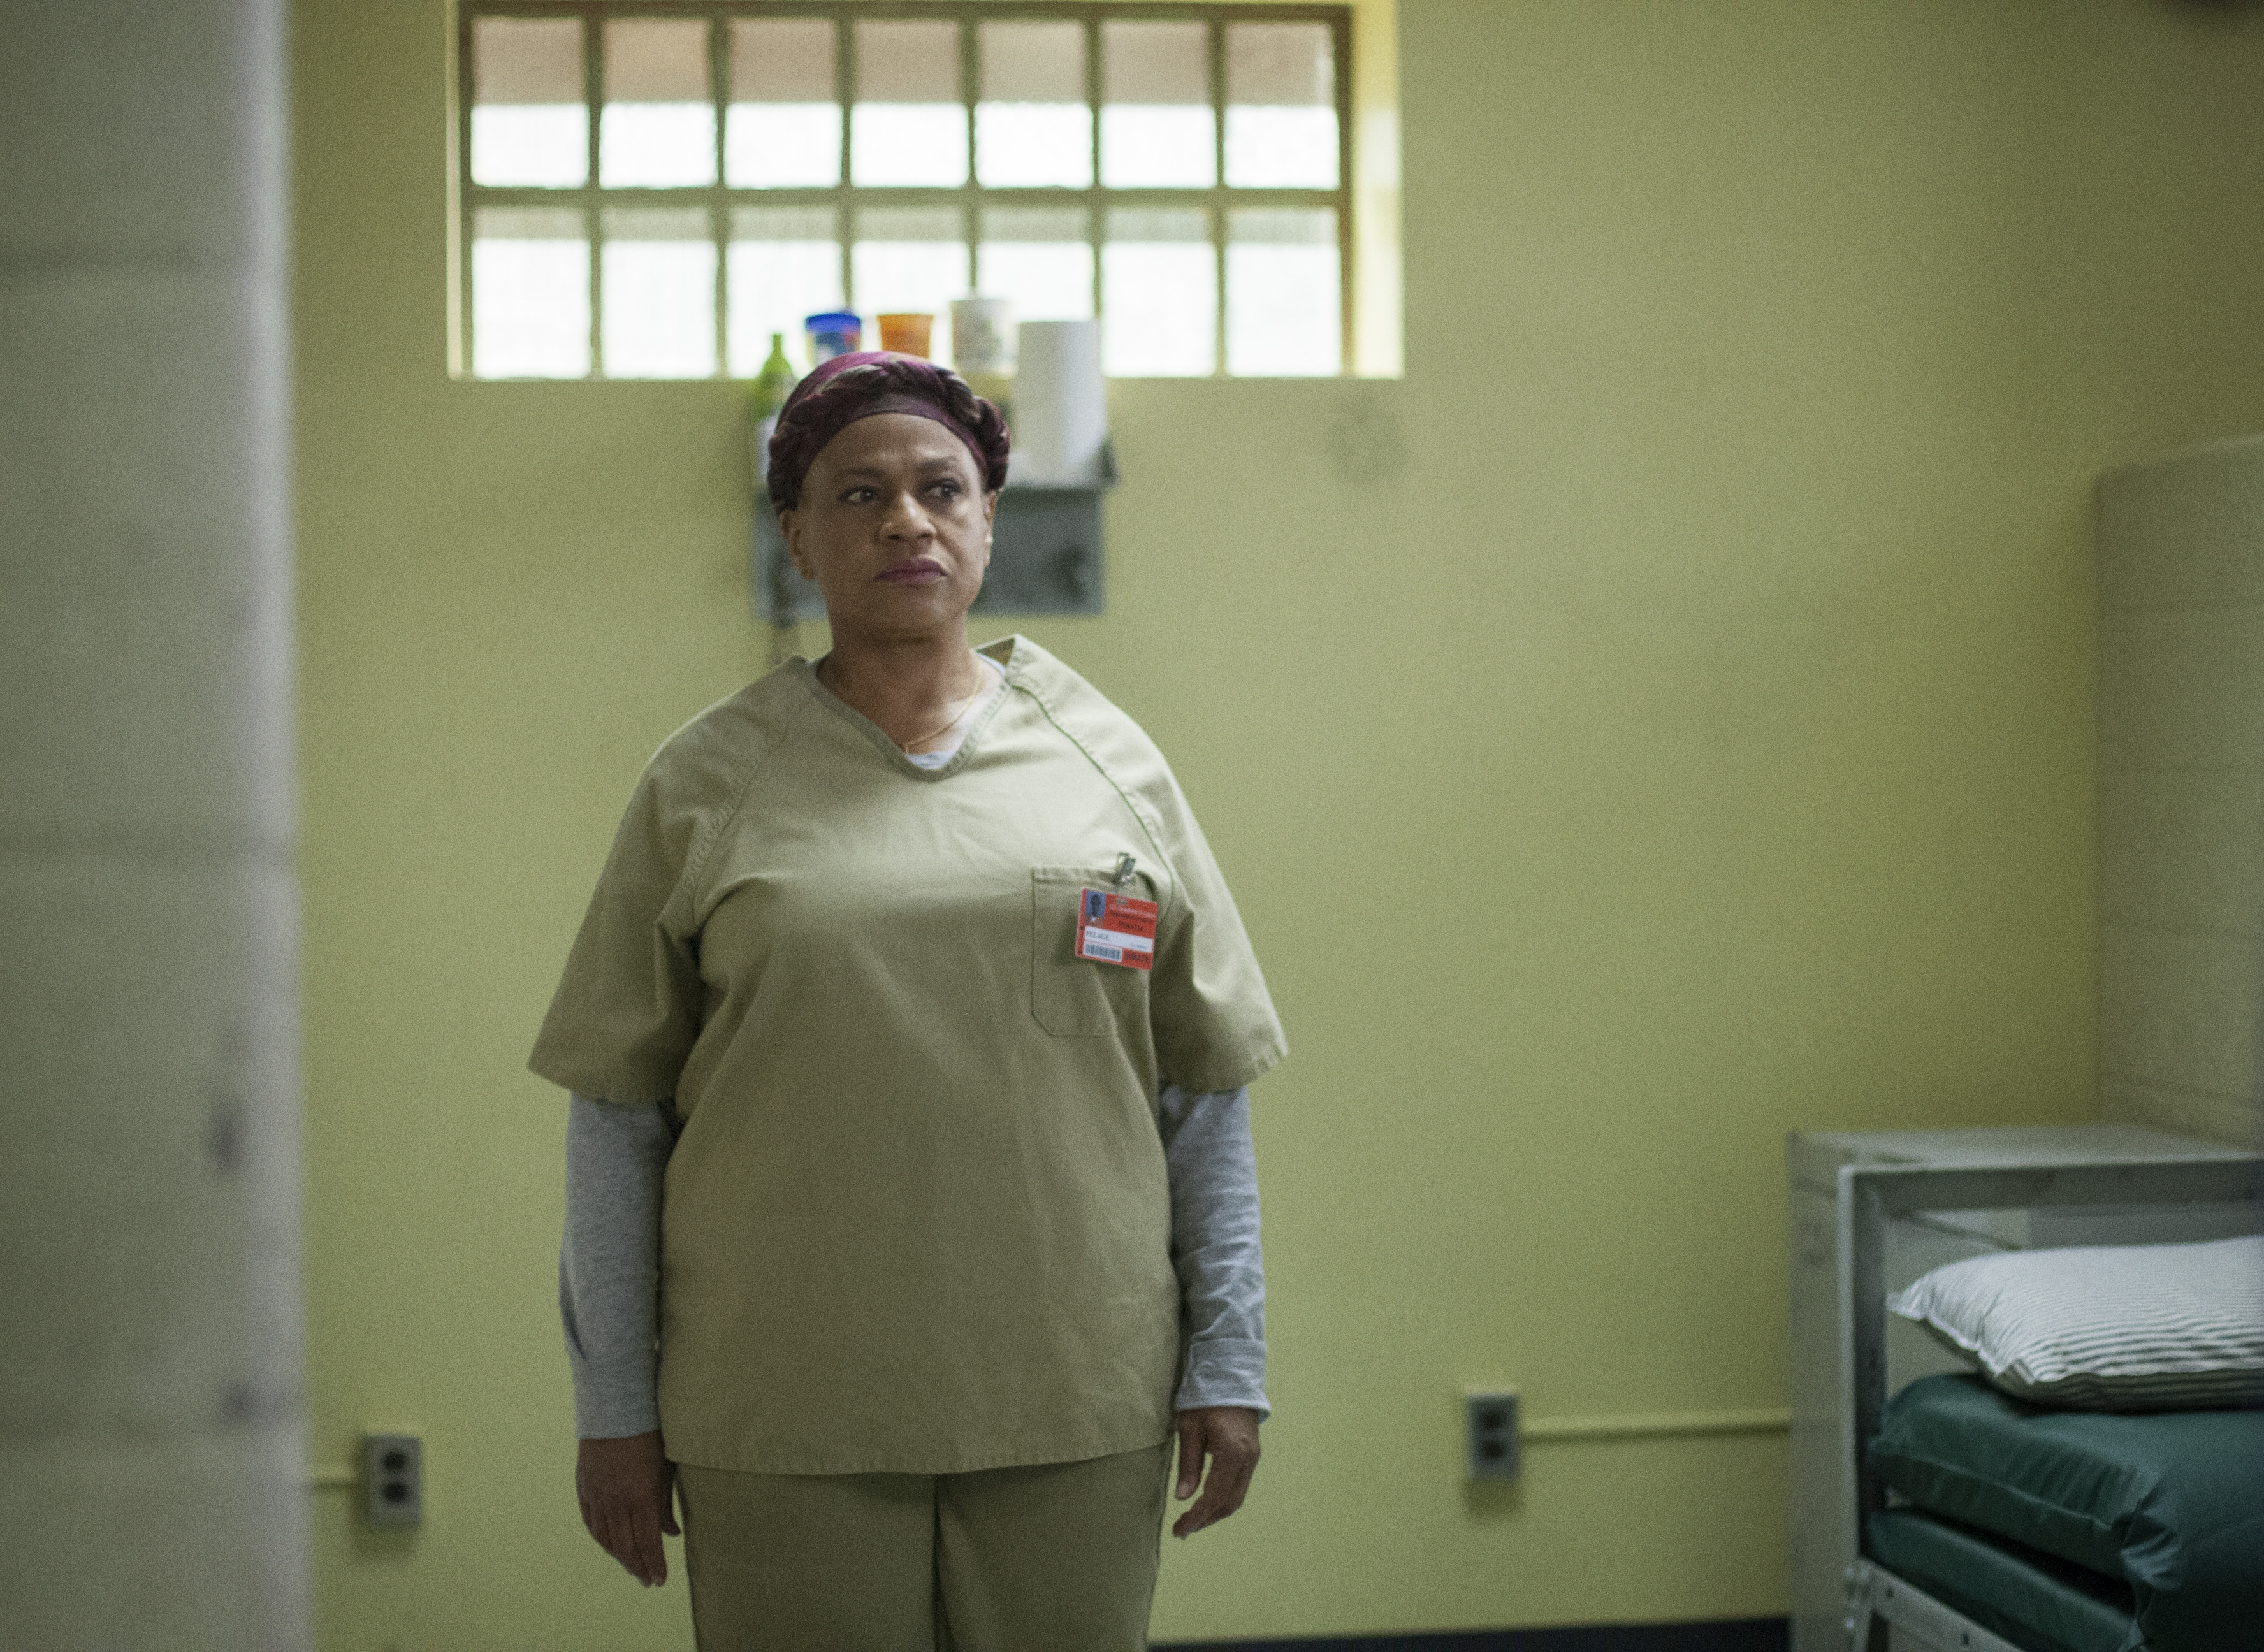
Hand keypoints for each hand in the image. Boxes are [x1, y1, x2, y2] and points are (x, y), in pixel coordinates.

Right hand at [575, 1430, 679, 1585]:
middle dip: (638, 1566)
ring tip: (632, 1568)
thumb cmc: (649, 1437)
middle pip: (626, 1546)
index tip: (660, 1580)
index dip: (654, 1563)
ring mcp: (597, 1496)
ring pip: (606, 1539)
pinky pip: (591, 1524)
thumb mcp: (665, 1469)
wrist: (615, 1411)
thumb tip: (673, 1534)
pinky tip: (610, 1546)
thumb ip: (666, 1505)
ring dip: (620, 1557)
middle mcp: (616, 1501)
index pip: (647, 1541)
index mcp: (640, 1495)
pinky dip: (602, 1539)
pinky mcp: (584, 1490)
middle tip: (647, 1581)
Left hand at [1171, 1406, 1260, 1537]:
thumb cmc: (1205, 1398)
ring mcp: (1253, 1457)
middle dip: (1207, 1519)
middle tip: (1183, 1529)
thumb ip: (1188, 1465)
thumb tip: (1183, 1497)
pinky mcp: (1252, 1454)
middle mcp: (1248, 1459)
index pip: (1214, 1497)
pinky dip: (1223, 1498)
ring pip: (1237, 1496)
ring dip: (1216, 1512)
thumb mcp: (1189, 1429)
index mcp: (1233, 1453)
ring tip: (1193, 1520)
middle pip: (1230, 1503)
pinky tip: (1207, 1501)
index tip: (1179, 1530)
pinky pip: (1239, 1485)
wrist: (1230, 1373)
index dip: (1197, 1517)